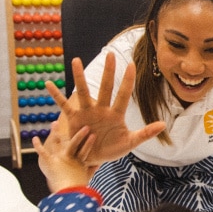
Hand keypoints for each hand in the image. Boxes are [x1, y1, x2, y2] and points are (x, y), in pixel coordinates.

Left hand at [33, 122, 97, 192]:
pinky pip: (43, 152)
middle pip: (74, 143)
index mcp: (78, 163)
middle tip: (84, 126)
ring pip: (58, 142)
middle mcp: (70, 158)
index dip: (89, 143)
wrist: (70, 193)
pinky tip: (34, 138)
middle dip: (79, 134)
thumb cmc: (77, 188)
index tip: (93, 135)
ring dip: (55, 132)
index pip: (85, 150)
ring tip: (54, 123)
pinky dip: (38, 145)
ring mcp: (60, 158)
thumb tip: (99, 164)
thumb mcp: (85, 178)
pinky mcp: (51, 161)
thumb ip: (91, 170)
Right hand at [46, 54, 164, 167]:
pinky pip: (64, 106)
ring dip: (79, 77)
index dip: (127, 81)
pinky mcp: (74, 119)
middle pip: (105, 88)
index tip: (131, 64)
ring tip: (76, 60)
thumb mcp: (129, 143)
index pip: (123, 94)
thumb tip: (163, 125)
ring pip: (83, 92)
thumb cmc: (112, 149)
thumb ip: (145, 134)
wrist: (94, 158)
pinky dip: (56, 96)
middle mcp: (101, 109)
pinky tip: (49, 84)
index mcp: (116, 114)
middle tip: (110, 54)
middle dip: (108, 72)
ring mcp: (87, 112)